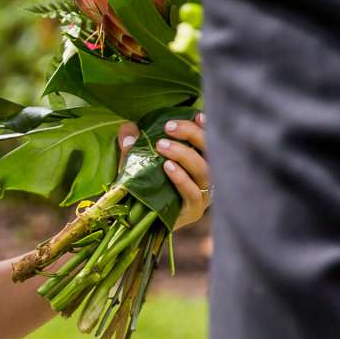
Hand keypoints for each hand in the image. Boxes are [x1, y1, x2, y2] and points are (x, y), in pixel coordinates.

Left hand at [121, 114, 210, 230]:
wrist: (136, 223)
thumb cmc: (143, 188)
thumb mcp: (136, 163)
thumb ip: (133, 146)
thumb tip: (128, 127)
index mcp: (199, 163)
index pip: (210, 141)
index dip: (206, 128)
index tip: (196, 115)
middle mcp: (207, 178)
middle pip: (211, 152)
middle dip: (192, 135)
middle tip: (168, 127)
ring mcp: (203, 196)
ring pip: (204, 171)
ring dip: (184, 155)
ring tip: (162, 146)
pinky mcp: (193, 211)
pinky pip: (193, 193)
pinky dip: (181, 178)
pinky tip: (167, 168)